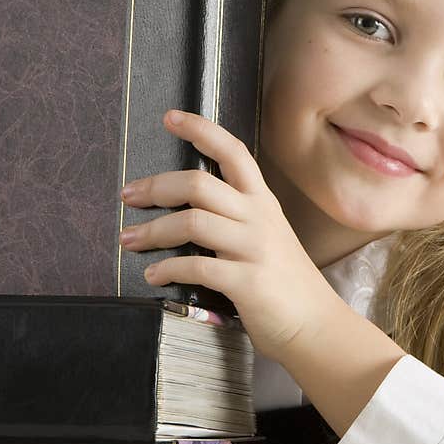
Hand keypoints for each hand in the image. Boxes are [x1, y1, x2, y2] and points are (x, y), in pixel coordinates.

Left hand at [119, 109, 340, 361]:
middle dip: (156, 186)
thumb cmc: (284, 284)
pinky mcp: (248, 282)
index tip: (170, 117)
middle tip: (128, 196)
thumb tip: (186, 212)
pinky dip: (168, 269)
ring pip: (192, 222)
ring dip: (153, 231)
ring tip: (129, 240)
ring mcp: (255, 249)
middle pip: (199, 184)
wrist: (316, 326)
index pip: (234, 152)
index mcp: (262, 203)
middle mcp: (259, 219)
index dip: (202, 130)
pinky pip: (197, 266)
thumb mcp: (266, 238)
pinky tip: (154, 276)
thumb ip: (236, 220)